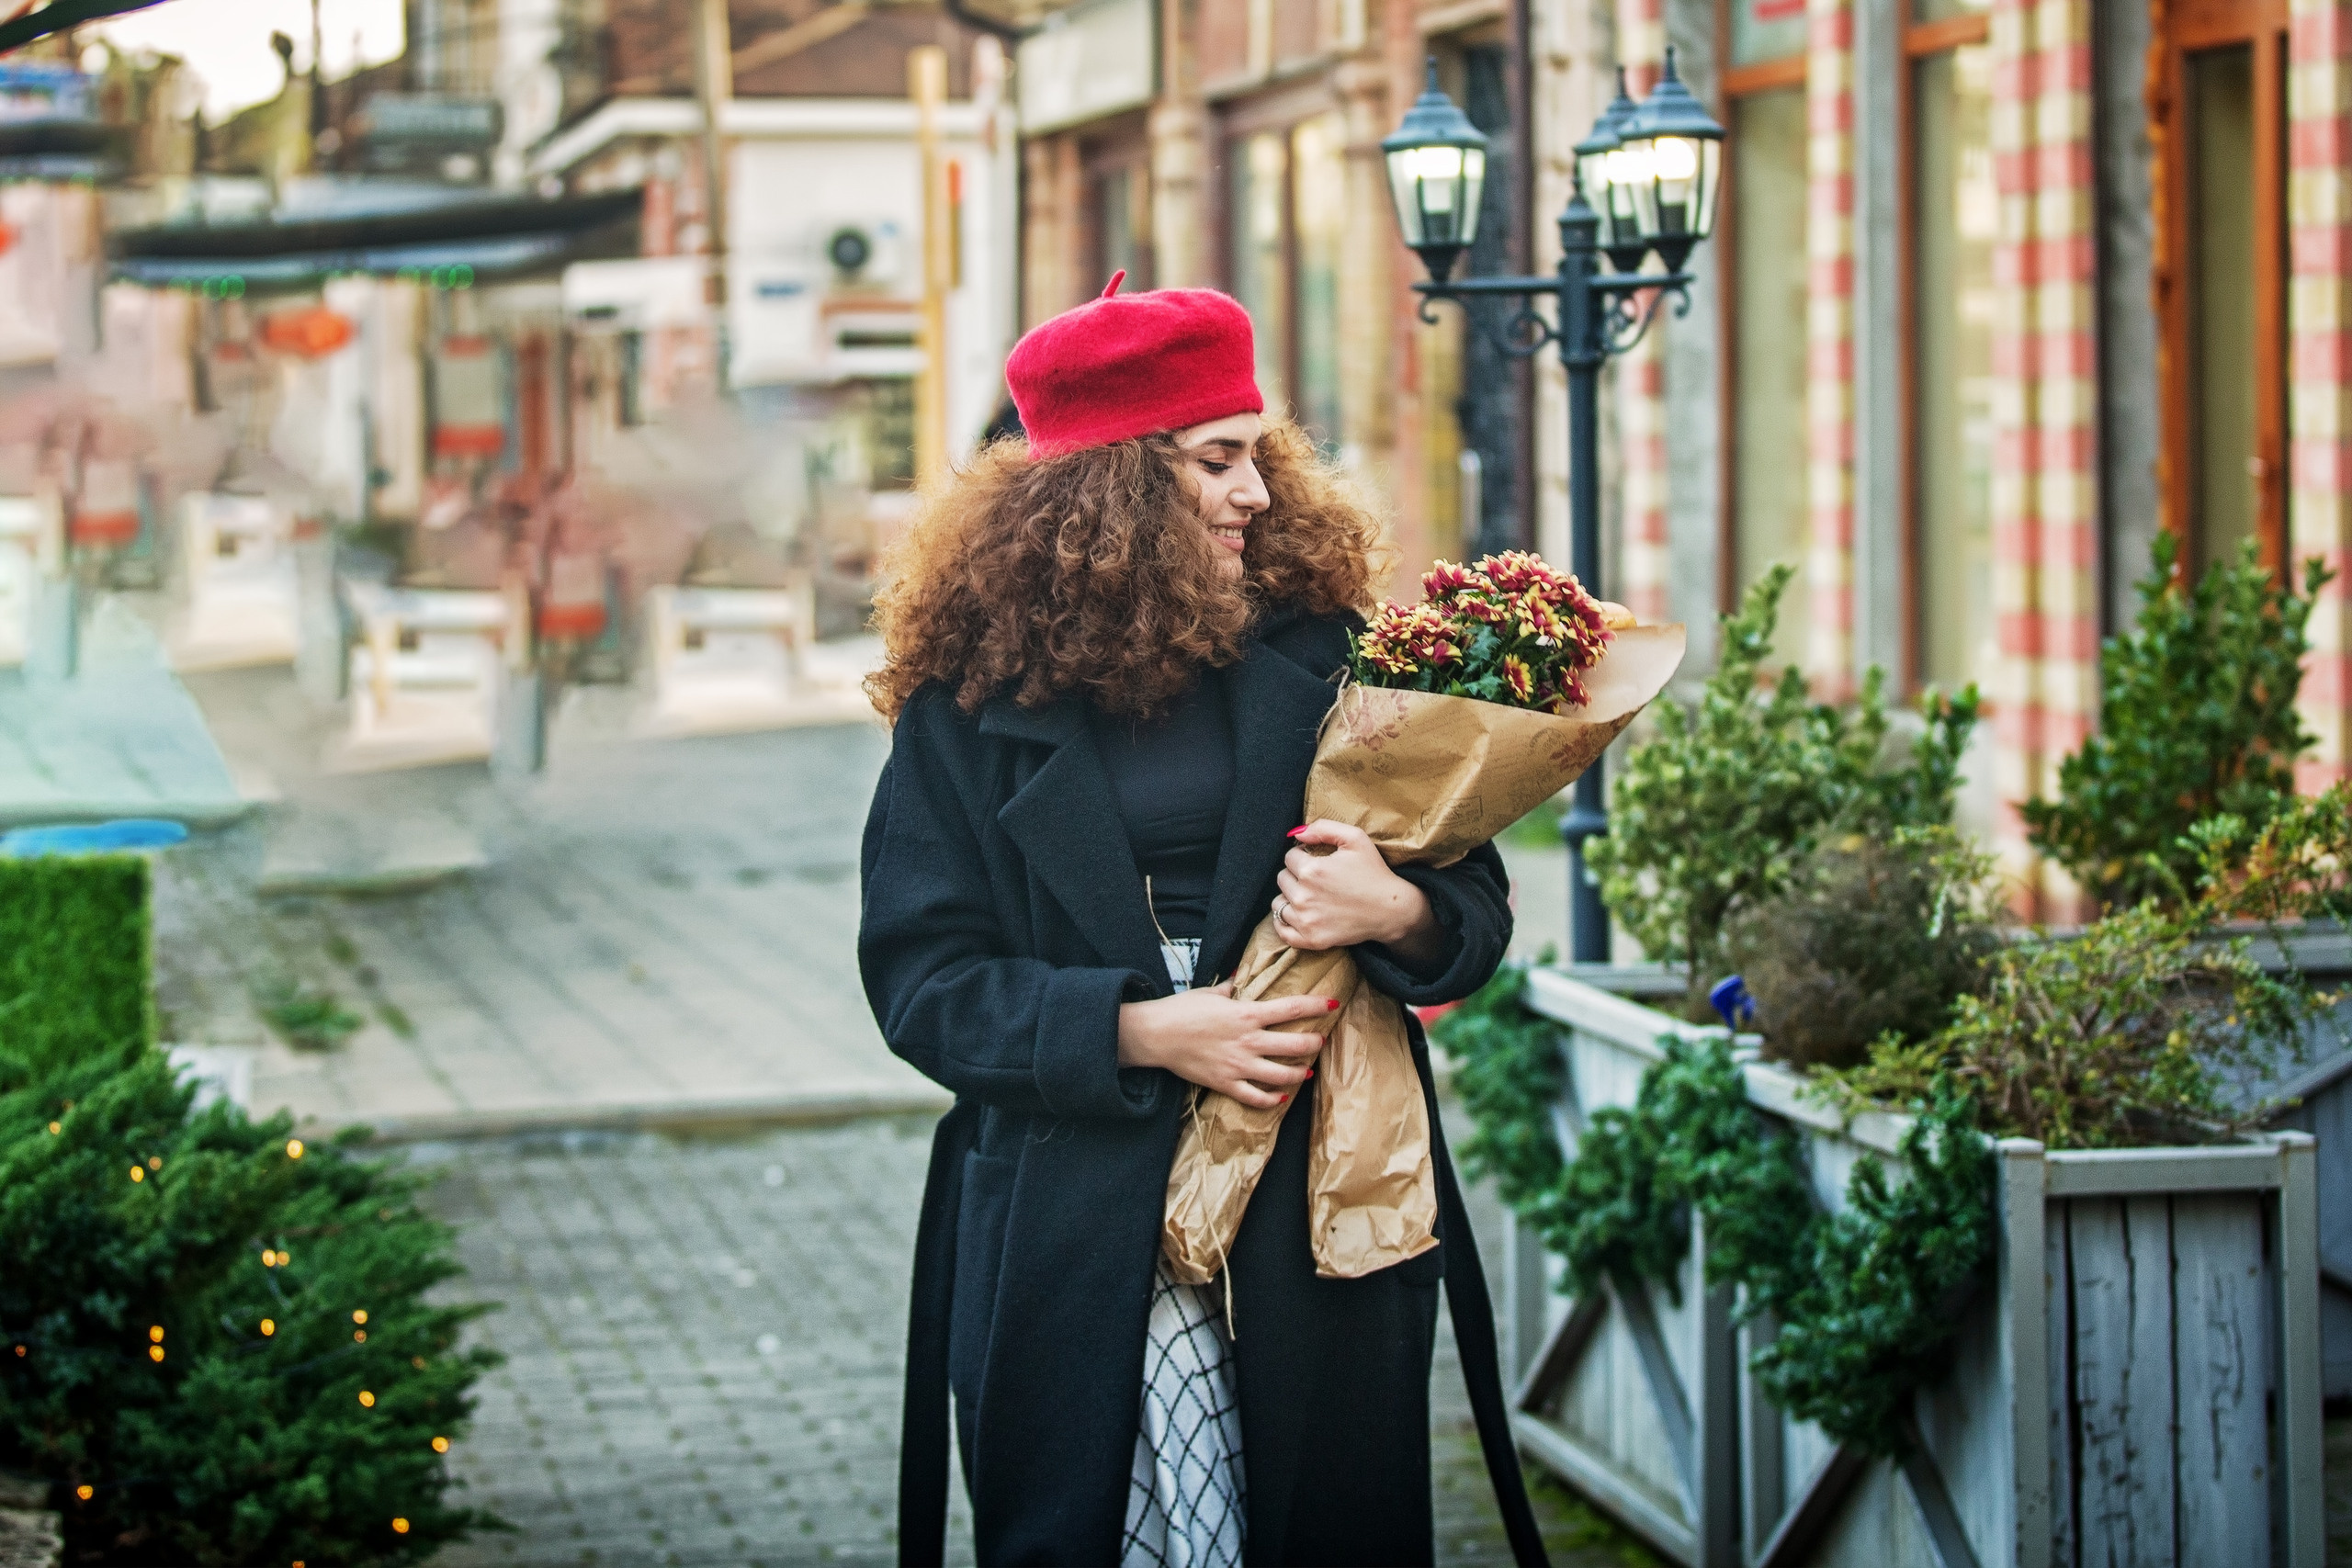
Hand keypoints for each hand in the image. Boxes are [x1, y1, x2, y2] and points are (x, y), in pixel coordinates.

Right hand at [1116, 983, 1333, 1108]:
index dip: (1316, 1005)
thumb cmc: (1181, 1009)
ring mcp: (1239, 1065)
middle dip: (1313, 1043)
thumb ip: (1232, 987)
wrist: (1155, 1035)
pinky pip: (1256, 1097)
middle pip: (1294, 1045)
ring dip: (1300, 1073)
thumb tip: (1242, 976)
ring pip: (1282, 1075)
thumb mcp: (1210, 993)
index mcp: (1247, 1014)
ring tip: (1307, 1071)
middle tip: (1319, 1040)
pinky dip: (1272, 1099)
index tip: (1332, 1002)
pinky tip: (1281, 1097)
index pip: (1291, 1008)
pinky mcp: (1226, 1083)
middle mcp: (1248, 1040)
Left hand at [1273, 820, 1443, 964]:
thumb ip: (1323, 828)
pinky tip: (1297, 915)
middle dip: (1295, 875)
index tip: (1316, 861)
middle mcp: (1304, 896)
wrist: (1391, 909)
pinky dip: (1284, 923)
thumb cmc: (1374, 872)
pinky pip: (1282, 931)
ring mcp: (1306, 921)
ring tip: (1308, 896)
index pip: (1289, 857)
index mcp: (1312, 870)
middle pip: (1282, 879)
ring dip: (1289, 897)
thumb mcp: (1355, 838)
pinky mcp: (1311, 939)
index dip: (1303, 856)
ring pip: (1278, 903)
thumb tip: (1296, 833)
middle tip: (1315, 879)